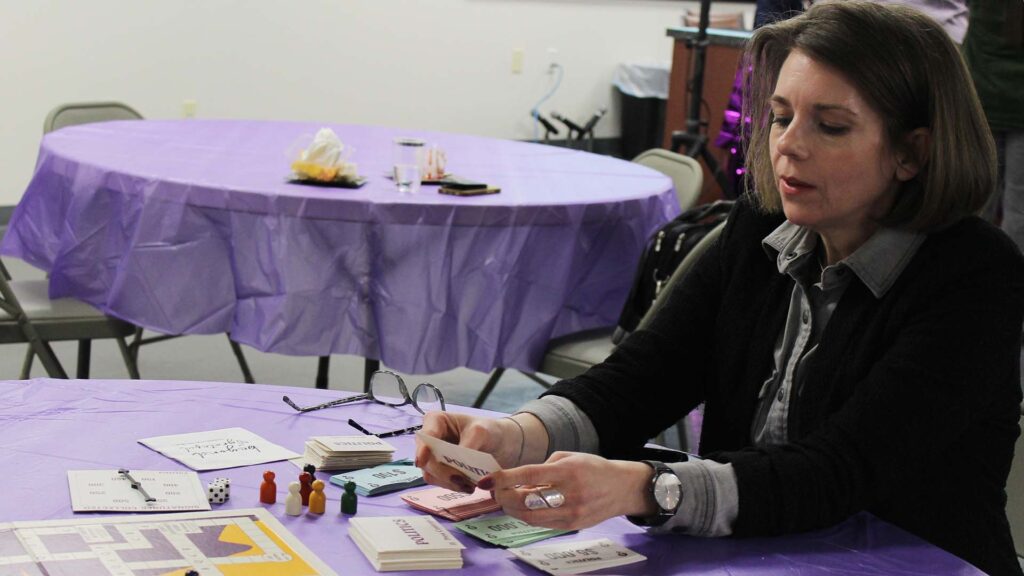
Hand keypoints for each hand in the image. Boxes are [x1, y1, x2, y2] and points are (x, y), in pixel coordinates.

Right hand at [415, 412, 525, 492]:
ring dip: (449, 482)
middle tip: (462, 480)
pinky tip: (469, 486)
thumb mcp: (481, 432)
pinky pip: (440, 483)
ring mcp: (433, 456)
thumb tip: (457, 462)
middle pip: (427, 460)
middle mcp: (430, 439)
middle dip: (443, 472)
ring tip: (470, 484)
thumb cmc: (488, 430)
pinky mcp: (440, 471)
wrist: (500, 444)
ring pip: (432, 474)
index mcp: (436, 421)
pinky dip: (454, 486)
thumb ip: (468, 446)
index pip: (425, 436)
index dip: (421, 450)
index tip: (421, 462)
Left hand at [477, 452, 656, 530]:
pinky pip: (542, 524)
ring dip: (512, 509)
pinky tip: (522, 507)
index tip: (488, 480)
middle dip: (504, 497)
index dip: (504, 479)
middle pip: (526, 501)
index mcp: (568, 471)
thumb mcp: (568, 457)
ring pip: (531, 517)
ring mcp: (572, 513)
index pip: (529, 475)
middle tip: (494, 491)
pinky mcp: (572, 525)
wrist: (622, 488)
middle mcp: (570, 494)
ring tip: (505, 500)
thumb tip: (517, 482)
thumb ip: (542, 468)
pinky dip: (527, 516)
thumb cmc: (592, 467)